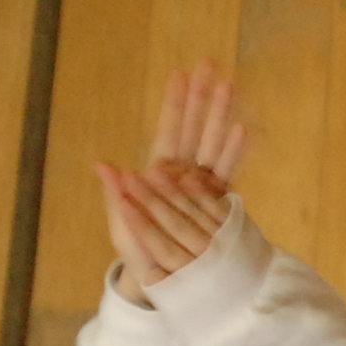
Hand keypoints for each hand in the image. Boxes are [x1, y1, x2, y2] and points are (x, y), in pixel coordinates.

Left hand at [98, 63, 248, 299]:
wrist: (159, 280)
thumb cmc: (136, 251)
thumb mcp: (122, 223)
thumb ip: (116, 194)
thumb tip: (102, 165)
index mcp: (157, 175)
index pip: (169, 132)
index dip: (175, 105)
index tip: (180, 75)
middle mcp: (180, 175)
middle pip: (193, 129)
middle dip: (202, 98)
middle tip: (210, 65)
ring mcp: (200, 186)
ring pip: (212, 144)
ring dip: (221, 116)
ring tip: (231, 86)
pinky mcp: (216, 201)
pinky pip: (228, 172)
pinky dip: (235, 151)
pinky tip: (244, 129)